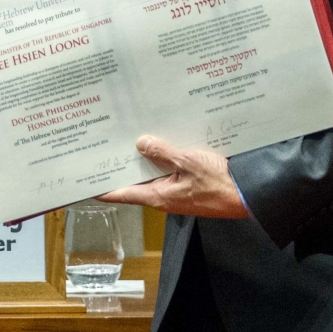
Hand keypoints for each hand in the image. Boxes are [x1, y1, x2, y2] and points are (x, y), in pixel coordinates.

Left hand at [97, 135, 248, 218]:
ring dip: (145, 157)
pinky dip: (165, 156)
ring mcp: (178, 190)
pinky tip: (163, 139)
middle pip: (136, 180)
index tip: (83, 182)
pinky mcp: (191, 183)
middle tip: (105, 145)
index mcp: (158, 196)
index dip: (101, 188)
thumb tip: (140, 143)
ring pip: (154, 172)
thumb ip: (163, 152)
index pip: (121, 193)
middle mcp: (164, 195)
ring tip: (130, 135)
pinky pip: (171, 169)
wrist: (249, 194)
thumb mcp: (188, 162)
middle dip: (122, 164)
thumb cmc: (221, 183)